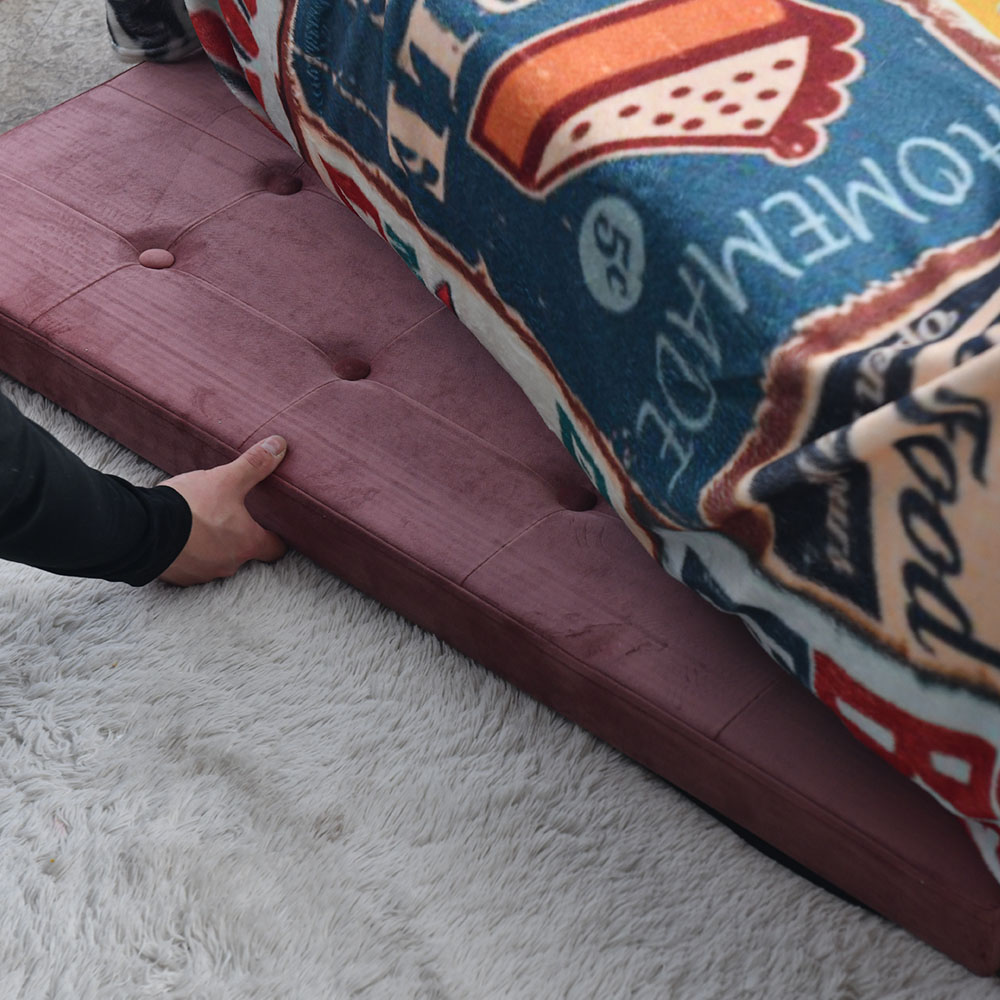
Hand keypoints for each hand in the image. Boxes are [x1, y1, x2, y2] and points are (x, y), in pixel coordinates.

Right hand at [157, 435, 287, 585]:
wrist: (142, 530)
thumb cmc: (189, 507)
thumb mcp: (225, 480)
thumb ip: (254, 465)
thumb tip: (279, 445)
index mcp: (247, 544)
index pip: (275, 549)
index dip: (276, 537)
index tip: (273, 528)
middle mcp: (229, 564)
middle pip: (245, 552)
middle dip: (240, 536)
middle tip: (233, 517)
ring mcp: (202, 574)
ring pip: (216, 559)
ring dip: (212, 544)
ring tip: (202, 522)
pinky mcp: (178, 576)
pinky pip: (190, 565)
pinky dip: (189, 552)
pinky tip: (180, 535)